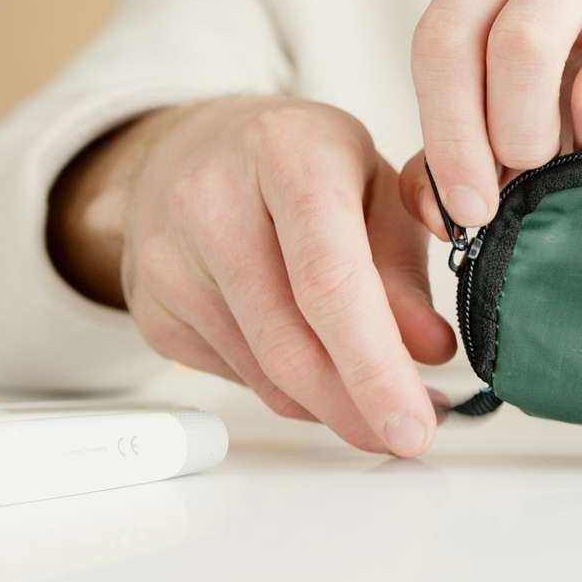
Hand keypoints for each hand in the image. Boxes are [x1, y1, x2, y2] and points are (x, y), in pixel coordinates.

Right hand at [48, 96, 455, 455]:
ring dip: (335, 407)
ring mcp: (168, 259)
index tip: (414, 421)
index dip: (375, 365)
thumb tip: (430, 352)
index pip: (330, 279)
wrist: (190, 147)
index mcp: (287, 153)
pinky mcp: (151, 308)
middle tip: (410, 434)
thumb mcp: (375, 187)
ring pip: (266, 375)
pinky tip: (327, 375)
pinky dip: (295, 393)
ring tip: (384, 407)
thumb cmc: (301, 164)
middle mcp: (212, 202)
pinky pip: (241, 378)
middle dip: (359, 408)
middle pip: (291, 344)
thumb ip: (404, 269)